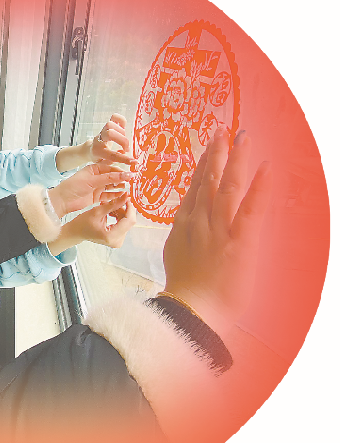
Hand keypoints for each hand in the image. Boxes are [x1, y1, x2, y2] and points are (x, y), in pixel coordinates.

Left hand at [48, 163, 134, 217]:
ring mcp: (96, 187)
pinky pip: (108, 196)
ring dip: (120, 189)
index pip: (111, 168)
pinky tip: (122, 197)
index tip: (132, 174)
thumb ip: (110, 178)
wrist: (62, 201)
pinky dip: (115, 196)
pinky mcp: (96, 197)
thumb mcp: (93, 180)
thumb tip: (126, 174)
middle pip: (113, 178)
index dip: (121, 171)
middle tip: (133, 182)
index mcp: (94, 169)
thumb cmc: (73, 186)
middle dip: (122, 180)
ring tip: (129, 190)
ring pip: (112, 187)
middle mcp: (96, 177)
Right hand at [48, 194, 136, 254]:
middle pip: (129, 221)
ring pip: (126, 222)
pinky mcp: (117, 238)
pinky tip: (111, 212)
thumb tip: (126, 197)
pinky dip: (118, 216)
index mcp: (111, 236)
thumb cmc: (82, 223)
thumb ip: (114, 204)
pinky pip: (123, 224)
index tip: (127, 198)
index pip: (129, 221)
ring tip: (110, 206)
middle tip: (117, 200)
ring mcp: (117, 241)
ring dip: (120, 212)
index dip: (130, 208)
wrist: (76, 232)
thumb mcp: (98, 211)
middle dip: (124, 209)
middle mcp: (117, 241)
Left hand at [89, 114, 136, 165]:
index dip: (125, 159)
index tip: (134, 162)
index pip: (112, 155)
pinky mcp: (108, 126)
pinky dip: (121, 120)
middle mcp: (99, 139)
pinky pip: (114, 117)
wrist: (90, 149)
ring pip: (110, 125)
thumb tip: (125, 155)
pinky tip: (124, 127)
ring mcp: (103, 131)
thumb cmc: (99, 158)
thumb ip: (114, 161)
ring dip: (121, 132)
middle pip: (110, 134)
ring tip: (123, 139)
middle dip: (122, 141)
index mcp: (98, 152)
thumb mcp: (105, 164)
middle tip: (126, 149)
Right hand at [162, 126, 272, 334]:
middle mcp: (199, 222)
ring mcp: (218, 230)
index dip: (202, 167)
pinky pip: (251, 208)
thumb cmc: (185, 292)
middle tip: (223, 131)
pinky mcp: (239, 240)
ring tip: (242, 137)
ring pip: (226, 187)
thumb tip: (189, 226)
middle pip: (208, 181)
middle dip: (216, 154)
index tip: (208, 149)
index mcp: (183, 227)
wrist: (190, 311)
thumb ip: (183, 236)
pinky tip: (266, 167)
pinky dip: (259, 187)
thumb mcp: (176, 257)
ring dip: (235, 160)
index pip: (194, 190)